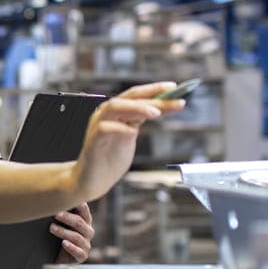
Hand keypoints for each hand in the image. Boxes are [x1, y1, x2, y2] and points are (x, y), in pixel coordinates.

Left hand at [50, 202, 93, 263]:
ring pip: (77, 237)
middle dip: (67, 217)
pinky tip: (64, 243)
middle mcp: (87, 231)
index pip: (84, 209)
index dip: (77, 204)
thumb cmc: (58, 234)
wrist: (56, 256)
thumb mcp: (60, 222)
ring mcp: (86, 244)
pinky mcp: (82, 256)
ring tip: (51, 228)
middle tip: (56, 214)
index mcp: (84, 219)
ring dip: (63, 232)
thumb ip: (59, 212)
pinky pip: (79, 252)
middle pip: (79, 222)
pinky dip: (71, 247)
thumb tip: (49, 200)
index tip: (66, 199)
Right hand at [71, 81, 184, 202]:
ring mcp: (97, 126)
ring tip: (156, 112)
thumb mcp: (131, 135)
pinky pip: (103, 129)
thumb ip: (141, 120)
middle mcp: (106, 114)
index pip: (136, 94)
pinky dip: (119, 128)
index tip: (174, 88)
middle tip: (173, 98)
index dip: (155, 90)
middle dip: (152, 96)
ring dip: (136, 107)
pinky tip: (132, 132)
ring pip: (115, 107)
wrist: (93, 180)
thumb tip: (164, 106)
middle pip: (129, 97)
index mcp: (116, 112)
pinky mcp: (92, 142)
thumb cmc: (110, 158)